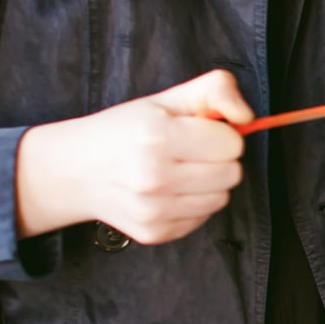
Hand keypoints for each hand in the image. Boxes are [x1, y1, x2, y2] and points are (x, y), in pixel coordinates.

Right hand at [16, 69, 252, 243]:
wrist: (76, 171)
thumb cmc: (125, 130)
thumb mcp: (166, 98)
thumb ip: (215, 90)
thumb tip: (248, 115)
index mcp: (157, 136)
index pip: (232, 143)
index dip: (220, 134)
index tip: (198, 132)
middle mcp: (154, 177)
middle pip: (232, 173)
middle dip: (218, 159)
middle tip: (190, 152)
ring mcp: (153, 210)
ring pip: (221, 199)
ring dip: (209, 184)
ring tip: (179, 171)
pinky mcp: (154, 233)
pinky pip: (202, 218)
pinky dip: (193, 204)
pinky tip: (168, 191)